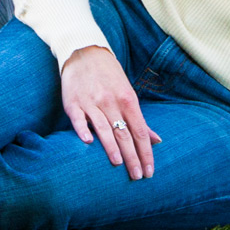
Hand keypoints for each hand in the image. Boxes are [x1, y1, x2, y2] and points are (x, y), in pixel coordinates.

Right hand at [60, 46, 160, 179]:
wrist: (84, 53)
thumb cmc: (109, 77)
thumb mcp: (128, 94)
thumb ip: (140, 119)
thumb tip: (157, 140)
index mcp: (128, 100)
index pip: (140, 131)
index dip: (146, 152)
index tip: (149, 171)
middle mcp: (111, 102)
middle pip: (124, 133)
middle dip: (132, 156)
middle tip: (137, 176)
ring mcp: (91, 102)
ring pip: (104, 128)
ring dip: (112, 147)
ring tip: (118, 164)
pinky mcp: (73, 103)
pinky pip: (78, 119)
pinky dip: (83, 130)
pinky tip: (88, 142)